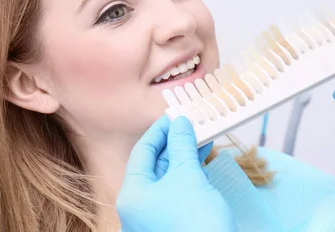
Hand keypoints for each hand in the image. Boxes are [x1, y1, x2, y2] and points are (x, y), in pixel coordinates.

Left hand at [116, 116, 235, 231]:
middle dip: (175, 142)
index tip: (176, 114)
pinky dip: (188, 174)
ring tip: (202, 137)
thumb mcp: (188, 177)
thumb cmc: (195, 220)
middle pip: (155, 165)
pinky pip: (176, 191)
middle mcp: (138, 207)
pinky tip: (203, 159)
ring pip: (168, 178)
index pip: (142, 151)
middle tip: (192, 123)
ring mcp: (154, 217)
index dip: (160, 130)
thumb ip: (182, 146)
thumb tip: (180, 122)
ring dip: (184, 156)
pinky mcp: (171, 224)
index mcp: (132, 195)